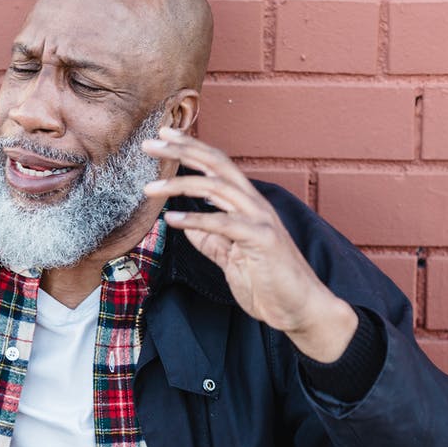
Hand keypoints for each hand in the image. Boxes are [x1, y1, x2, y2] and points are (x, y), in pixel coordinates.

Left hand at [141, 128, 356, 361]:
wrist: (298, 309)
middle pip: (216, 164)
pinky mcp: (262, 239)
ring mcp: (260, 219)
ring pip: (217, 187)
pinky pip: (223, 224)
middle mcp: (254, 204)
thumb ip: (209, 239)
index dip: (190, 148)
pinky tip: (171, 219)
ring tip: (149, 188)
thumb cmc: (268, 282)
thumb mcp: (229, 256)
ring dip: (179, 184)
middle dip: (182, 150)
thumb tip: (184, 226)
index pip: (216, 165)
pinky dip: (195, 219)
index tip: (163, 137)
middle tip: (149, 144)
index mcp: (246, 204)